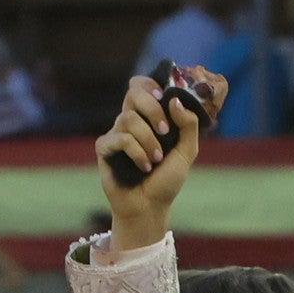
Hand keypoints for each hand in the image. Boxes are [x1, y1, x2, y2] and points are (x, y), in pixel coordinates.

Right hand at [93, 65, 225, 248]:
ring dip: (149, 140)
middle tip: (165, 131)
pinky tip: (144, 167)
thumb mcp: (187, 151)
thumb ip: (189, 125)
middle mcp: (130, 121)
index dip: (150, 85)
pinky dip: (137, 153)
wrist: (150, 206)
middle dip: (153, 109)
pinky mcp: (104, 148)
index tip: (164, 99)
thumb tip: (174, 100)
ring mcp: (116, 133)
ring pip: (129, 119)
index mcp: (148, 117)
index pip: (141, 86)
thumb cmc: (167, 180)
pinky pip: (120, 138)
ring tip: (156, 160)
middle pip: (133, 92)